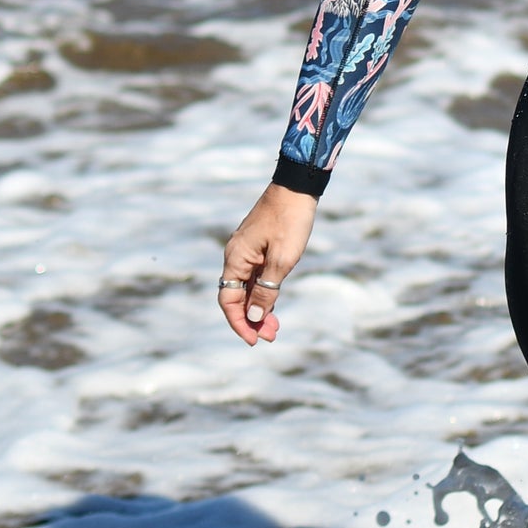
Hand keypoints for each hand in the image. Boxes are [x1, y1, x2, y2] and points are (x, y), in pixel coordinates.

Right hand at [218, 182, 317, 344]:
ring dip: (259, 308)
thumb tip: (254, 317)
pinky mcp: (258, 247)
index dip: (239, 323)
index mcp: (235, 259)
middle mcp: (236, 256)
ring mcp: (246, 251)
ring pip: (247, 288)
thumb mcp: (282, 260)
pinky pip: (255, 276)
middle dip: (251, 319)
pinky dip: (263, 292)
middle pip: (237, 297)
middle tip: (271, 336)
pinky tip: (274, 304)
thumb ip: (267, 291)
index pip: (229, 301)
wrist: (297, 187)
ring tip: (275, 327)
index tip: (254, 340)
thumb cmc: (290, 221)